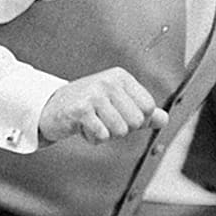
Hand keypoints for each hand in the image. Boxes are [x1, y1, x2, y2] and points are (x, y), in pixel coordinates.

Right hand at [39, 68, 167, 144]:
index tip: (117, 114)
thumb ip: (142, 112)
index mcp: (121, 77)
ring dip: (106, 134)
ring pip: (120, 130)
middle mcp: (109, 81)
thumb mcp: (117, 104)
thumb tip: (164, 119)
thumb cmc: (87, 106)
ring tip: (92, 123)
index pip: (148, 107)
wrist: (51, 108)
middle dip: (121, 129)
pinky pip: (102, 135)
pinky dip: (93, 138)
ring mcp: (94, 93)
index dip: (136, 119)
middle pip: (136, 121)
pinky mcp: (81, 109)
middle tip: (102, 120)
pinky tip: (82, 128)